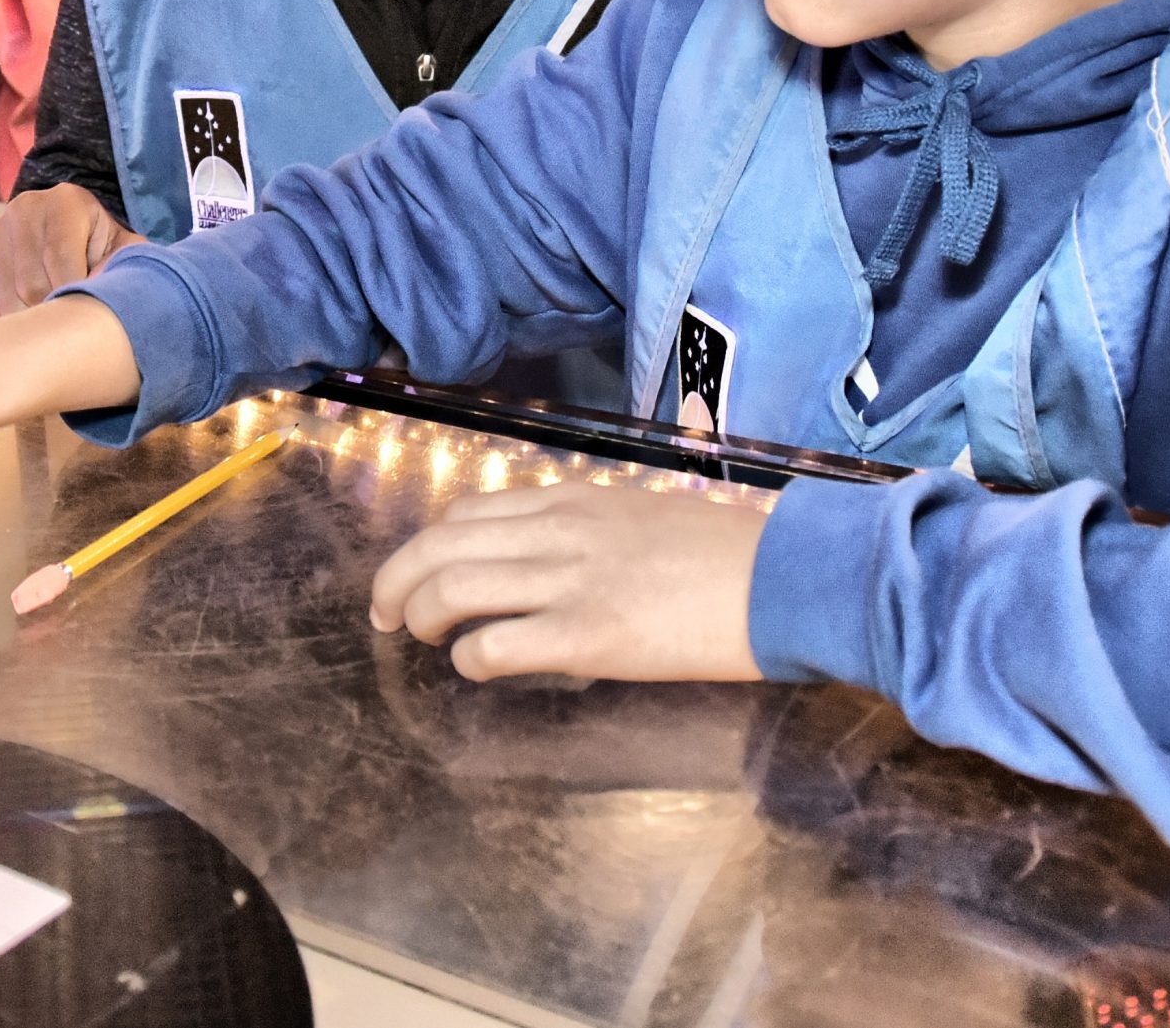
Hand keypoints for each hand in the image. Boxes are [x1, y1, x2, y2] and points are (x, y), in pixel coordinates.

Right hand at [0, 183, 141, 314]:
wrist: (66, 237)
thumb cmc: (101, 249)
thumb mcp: (123, 250)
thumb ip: (125, 267)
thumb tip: (107, 294)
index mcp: (65, 202)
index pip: (61, 257)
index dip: (74, 294)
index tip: (86, 317)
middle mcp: (25, 210)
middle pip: (32, 284)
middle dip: (55, 311)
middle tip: (73, 326)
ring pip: (11, 298)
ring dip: (34, 319)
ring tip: (56, 320)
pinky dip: (14, 316)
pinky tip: (34, 311)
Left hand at [368, 482, 769, 682]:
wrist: (786, 577)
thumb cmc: (730, 554)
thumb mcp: (644, 519)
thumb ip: (590, 533)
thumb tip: (552, 562)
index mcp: (574, 501)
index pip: (468, 513)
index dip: (425, 546)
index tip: (415, 575)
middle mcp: (559, 532)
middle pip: (438, 546)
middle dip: (394, 581)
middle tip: (383, 615)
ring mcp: (570, 581)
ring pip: (450, 589)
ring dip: (416, 617)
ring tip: (416, 640)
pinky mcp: (587, 636)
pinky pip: (493, 644)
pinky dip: (468, 658)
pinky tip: (476, 668)